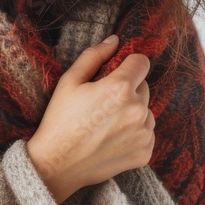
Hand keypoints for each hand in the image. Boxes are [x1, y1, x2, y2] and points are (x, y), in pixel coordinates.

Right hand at [25, 34, 154, 203]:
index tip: (114, 73)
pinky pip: (147, 133)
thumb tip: (115, 40)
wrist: (57, 163)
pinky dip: (134, 132)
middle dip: (127, 89)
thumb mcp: (69, 81)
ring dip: (132, 111)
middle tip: (101, 102)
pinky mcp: (145, 153)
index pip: (141, 62)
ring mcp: (144, 134)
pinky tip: (111, 137)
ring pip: (147, 111)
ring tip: (105, 123)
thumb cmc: (59, 119)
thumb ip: (94, 56)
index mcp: (120, 88)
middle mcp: (138, 110)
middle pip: (144, 86)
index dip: (127, 64)